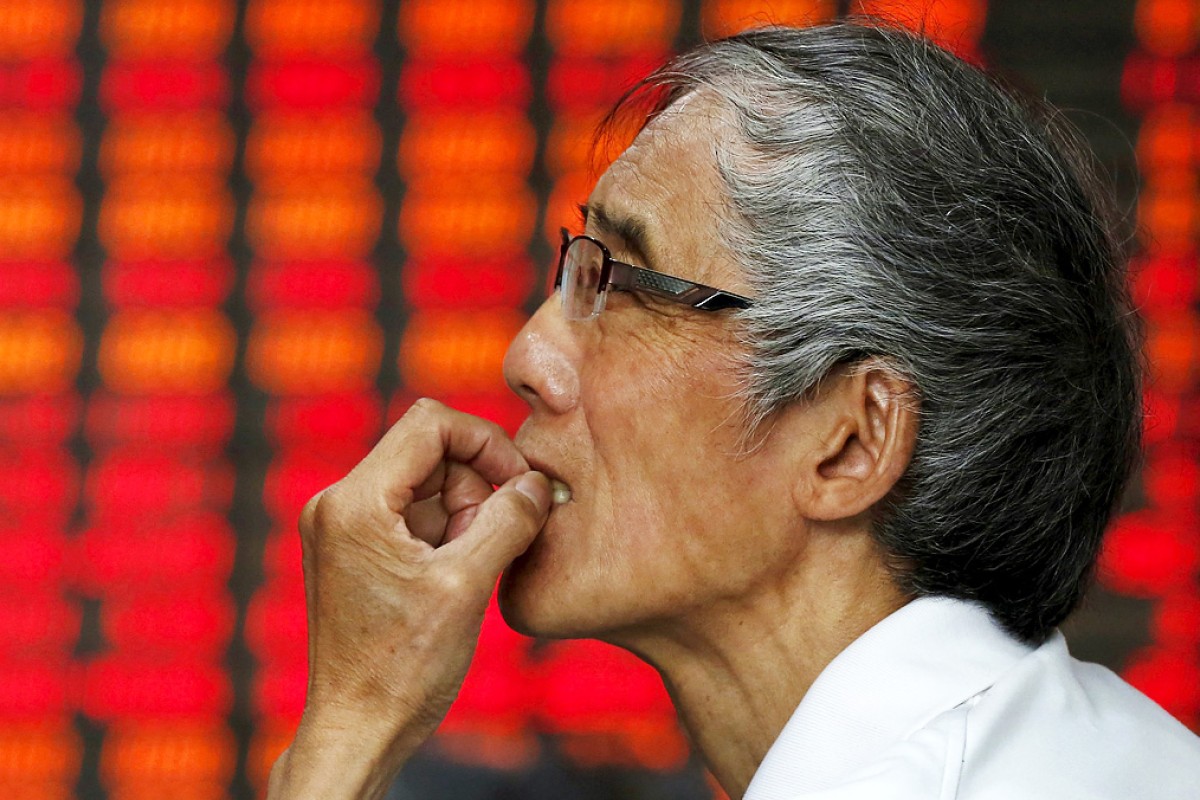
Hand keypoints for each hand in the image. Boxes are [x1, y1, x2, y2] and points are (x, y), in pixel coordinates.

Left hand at [268, 399, 550, 799]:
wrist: (359, 730)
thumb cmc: (404, 668)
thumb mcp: (468, 585)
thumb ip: (507, 521)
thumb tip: (537, 483)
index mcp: (355, 503)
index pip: (430, 424)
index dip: (485, 443)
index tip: (518, 484)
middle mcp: (337, 504)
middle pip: (430, 453)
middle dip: (472, 491)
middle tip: (484, 549)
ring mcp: (341, 527)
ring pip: (425, 484)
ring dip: (461, 517)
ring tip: (463, 575)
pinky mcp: (352, 549)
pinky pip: (412, 515)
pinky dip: (443, 536)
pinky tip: (450, 581)